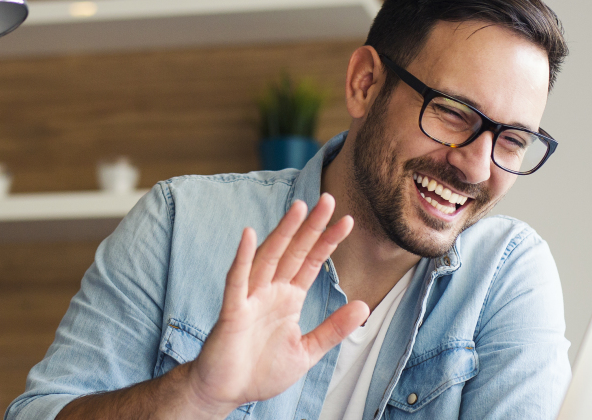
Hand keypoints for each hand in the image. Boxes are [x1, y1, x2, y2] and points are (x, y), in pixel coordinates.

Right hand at [185, 193, 368, 413]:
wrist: (227, 392)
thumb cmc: (261, 371)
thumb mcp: (307, 351)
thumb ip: (333, 329)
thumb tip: (364, 306)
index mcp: (288, 299)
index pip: (311, 263)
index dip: (328, 242)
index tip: (348, 221)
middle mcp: (270, 292)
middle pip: (293, 252)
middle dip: (310, 227)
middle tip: (329, 200)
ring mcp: (250, 298)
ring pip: (268, 258)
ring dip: (283, 233)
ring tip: (299, 208)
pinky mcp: (232, 311)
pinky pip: (237, 281)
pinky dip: (242, 258)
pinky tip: (248, 235)